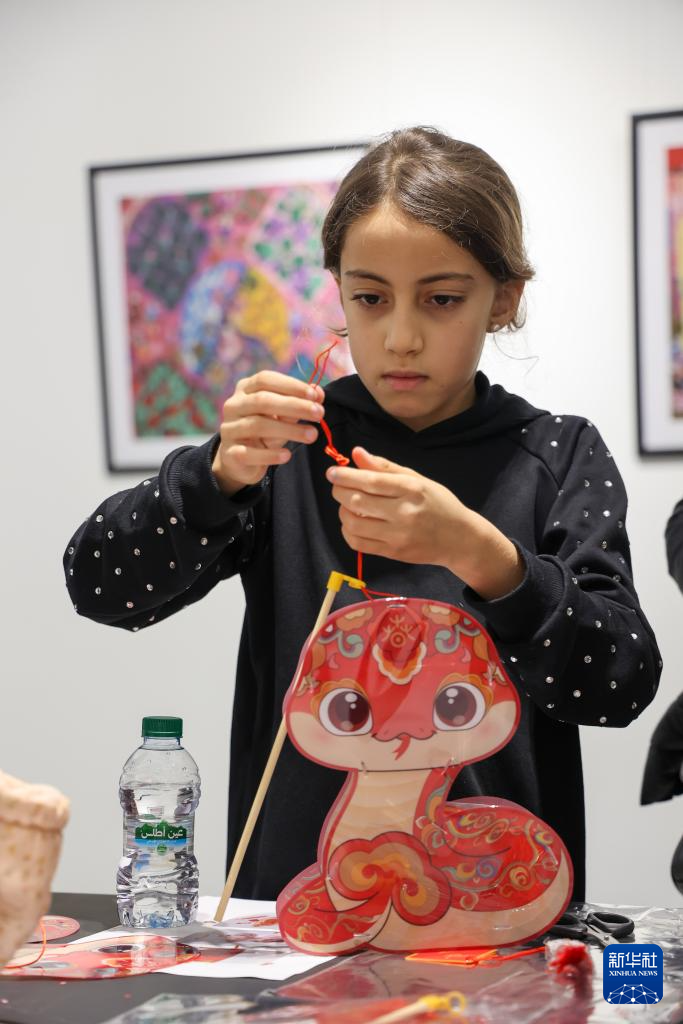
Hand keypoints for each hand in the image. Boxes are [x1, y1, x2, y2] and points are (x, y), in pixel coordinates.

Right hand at [212, 371, 323, 495]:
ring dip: (289, 430)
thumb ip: (297, 403)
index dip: (291, 385)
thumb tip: (318, 393)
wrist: (240, 460)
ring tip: (312, 435)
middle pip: (262, 401)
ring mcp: (229, 429)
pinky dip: (270, 455)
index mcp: (245, 389)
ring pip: (258, 425)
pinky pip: (249, 453)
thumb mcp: (281, 415)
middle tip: (319, 413)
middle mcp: (233, 406)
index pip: (265, 379)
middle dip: (294, 406)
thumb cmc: (265, 430)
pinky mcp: (230, 453)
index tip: (315, 395)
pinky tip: (286, 455)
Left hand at [326, 447, 523, 599]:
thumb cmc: (439, 504)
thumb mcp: (417, 479)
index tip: (332, 472)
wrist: (459, 539)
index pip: (370, 481)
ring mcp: (398, 535)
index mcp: (411, 489)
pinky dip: (348, 531)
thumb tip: (356, 453)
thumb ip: (385, 467)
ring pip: (353, 522)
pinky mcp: (393, 552)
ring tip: (347, 504)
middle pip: (357, 501)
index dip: (346, 476)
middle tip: (338, 486)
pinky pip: (358, 543)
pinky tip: (352, 523)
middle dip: (339, 491)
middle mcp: (404, 512)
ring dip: (342, 511)